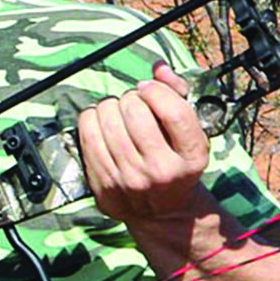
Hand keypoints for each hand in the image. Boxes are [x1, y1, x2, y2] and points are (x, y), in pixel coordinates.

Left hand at [77, 63, 209, 223]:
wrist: (164, 212)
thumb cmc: (177, 163)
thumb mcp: (190, 133)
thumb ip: (178, 95)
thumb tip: (158, 68)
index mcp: (191, 157)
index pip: (173, 112)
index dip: (157, 90)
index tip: (150, 89)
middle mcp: (161, 172)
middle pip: (136, 111)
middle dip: (132, 98)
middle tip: (134, 106)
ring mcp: (130, 181)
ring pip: (108, 118)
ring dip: (111, 106)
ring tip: (118, 114)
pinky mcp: (105, 185)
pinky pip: (87, 134)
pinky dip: (91, 119)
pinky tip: (100, 123)